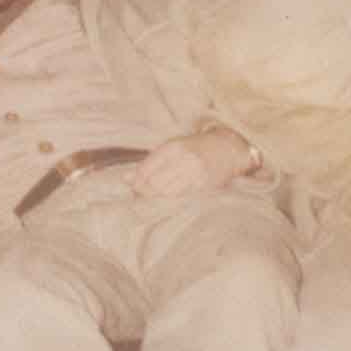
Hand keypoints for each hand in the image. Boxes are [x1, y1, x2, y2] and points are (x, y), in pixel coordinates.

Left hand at [125, 128, 254, 198]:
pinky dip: (172, 201)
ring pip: (167, 194)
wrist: (226, 149)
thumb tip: (124, 179)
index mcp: (172, 148)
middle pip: (154, 184)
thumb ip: (148, 164)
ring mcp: (195, 175)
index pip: (146, 170)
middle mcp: (184, 161)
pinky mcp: (205, 188)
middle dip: (145, 193)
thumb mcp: (170, 149)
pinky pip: (182, 199)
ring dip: (157, 199)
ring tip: (155, 199)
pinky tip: (170, 201)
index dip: (137, 182)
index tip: (134, 188)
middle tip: (142, 197)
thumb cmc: (194, 148)